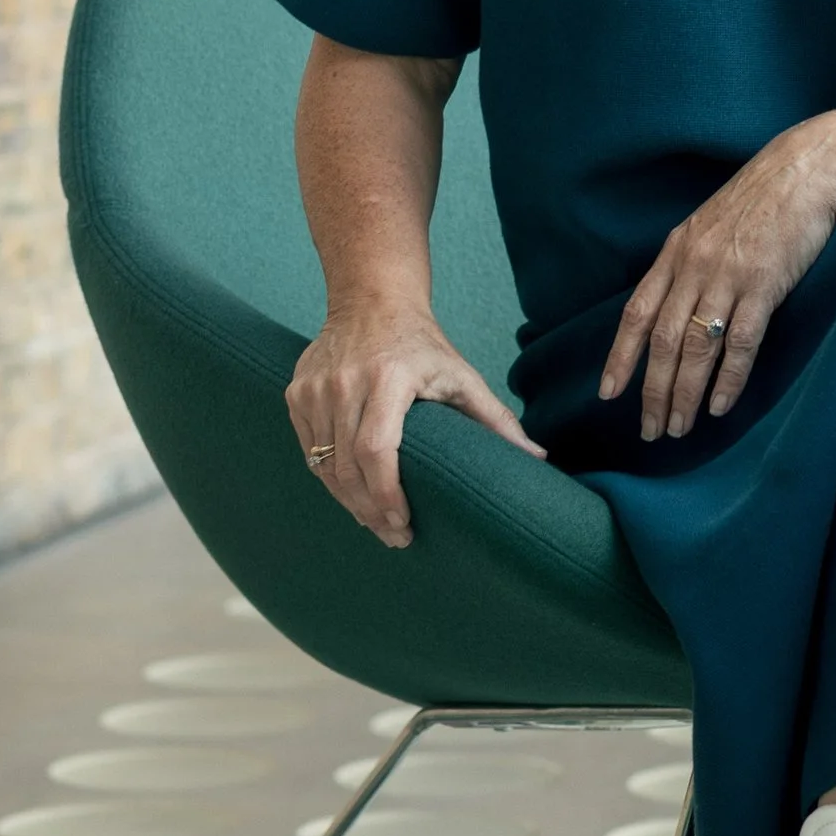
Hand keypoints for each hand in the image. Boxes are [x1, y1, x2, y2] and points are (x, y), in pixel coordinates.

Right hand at [286, 302, 545, 550]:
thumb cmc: (422, 343)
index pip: (375, 450)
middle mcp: (344, 382)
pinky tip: (351, 493)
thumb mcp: (461, 375)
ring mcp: (315, 388)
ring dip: (348, 501)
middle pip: (346, 466)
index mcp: (387, 378)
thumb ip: (496, 419)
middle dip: (369, 510)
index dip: (385, 495)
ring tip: (375, 522)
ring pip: (323, 464)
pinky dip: (328, 477)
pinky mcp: (297, 393)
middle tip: (394, 536)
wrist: (371, 299)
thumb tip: (538, 459)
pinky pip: (308, 449)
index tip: (403, 524)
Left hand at [599, 118, 835, 441]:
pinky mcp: (764, 285)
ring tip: (680, 428)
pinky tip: (720, 406)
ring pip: (696, 348)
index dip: (621, 356)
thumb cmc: (764, 196)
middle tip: (651, 430)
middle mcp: (694, 266)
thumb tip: (680, 304)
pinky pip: (740, 343)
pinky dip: (728, 379)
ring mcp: (727, 276)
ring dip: (685, 394)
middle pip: (664, 341)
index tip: (608, 393)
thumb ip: (692, 261)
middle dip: (653, 391)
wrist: (808, 168)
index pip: (638, 312)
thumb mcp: (712, 224)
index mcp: (677, 251)